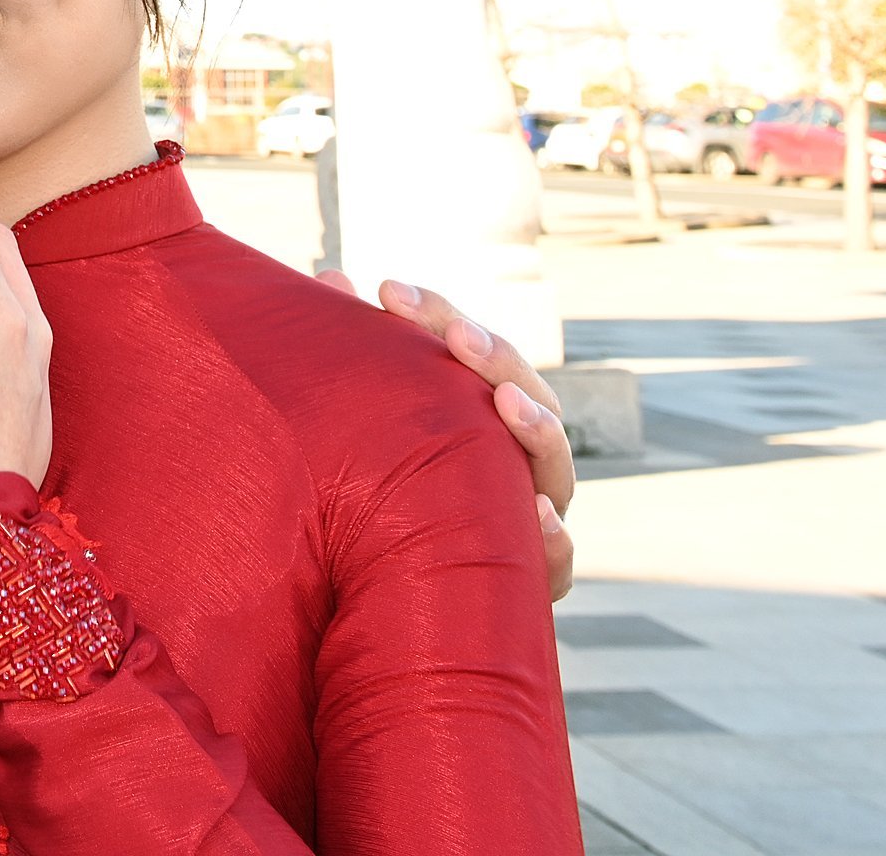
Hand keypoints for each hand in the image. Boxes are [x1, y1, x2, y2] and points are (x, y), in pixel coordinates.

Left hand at [319, 271, 577, 601]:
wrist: (385, 609)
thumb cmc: (375, 499)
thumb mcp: (367, 430)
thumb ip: (358, 360)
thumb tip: (329, 275)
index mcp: (475, 417)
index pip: (470, 351)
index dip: (437, 316)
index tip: (386, 290)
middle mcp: (512, 462)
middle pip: (524, 395)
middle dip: (496, 360)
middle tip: (456, 336)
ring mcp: (529, 517)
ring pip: (553, 468)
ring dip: (537, 430)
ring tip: (508, 404)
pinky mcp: (530, 583)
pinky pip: (556, 563)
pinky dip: (555, 541)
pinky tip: (540, 517)